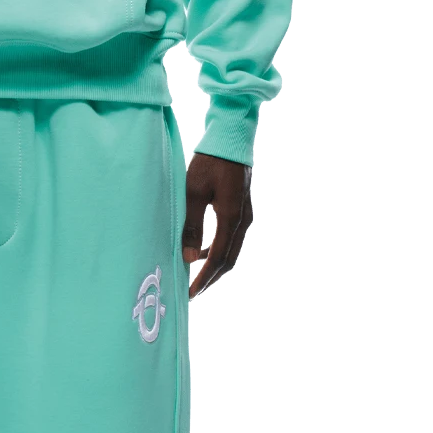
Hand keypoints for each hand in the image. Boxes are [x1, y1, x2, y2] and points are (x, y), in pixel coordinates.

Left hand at [182, 152, 252, 299]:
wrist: (230, 141)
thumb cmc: (210, 163)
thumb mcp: (193, 193)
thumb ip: (191, 225)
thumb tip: (188, 257)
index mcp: (231, 218)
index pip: (218, 258)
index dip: (204, 277)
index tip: (191, 291)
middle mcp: (241, 220)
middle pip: (228, 259)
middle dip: (210, 276)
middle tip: (192, 290)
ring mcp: (244, 215)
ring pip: (231, 249)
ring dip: (214, 264)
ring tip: (196, 273)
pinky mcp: (240, 209)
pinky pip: (231, 238)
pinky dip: (218, 249)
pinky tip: (204, 249)